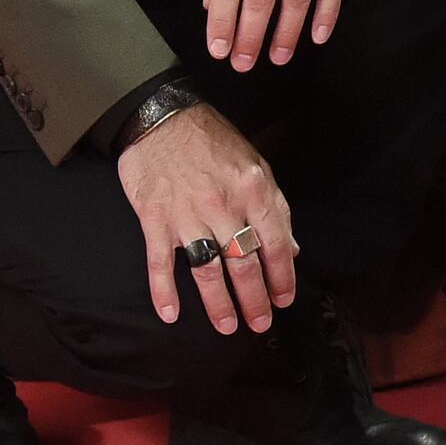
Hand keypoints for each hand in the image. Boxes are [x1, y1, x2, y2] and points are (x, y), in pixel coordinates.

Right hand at [115, 99, 295, 334]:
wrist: (161, 118)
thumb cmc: (211, 140)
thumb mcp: (254, 163)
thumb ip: (274, 205)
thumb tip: (291, 246)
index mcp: (252, 188)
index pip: (275, 242)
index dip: (282, 275)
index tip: (284, 298)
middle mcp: (222, 205)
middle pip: (244, 262)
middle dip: (256, 298)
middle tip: (261, 322)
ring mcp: (186, 214)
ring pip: (208, 269)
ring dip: (219, 303)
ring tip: (228, 326)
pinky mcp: (154, 219)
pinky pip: (160, 262)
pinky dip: (164, 291)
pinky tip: (170, 314)